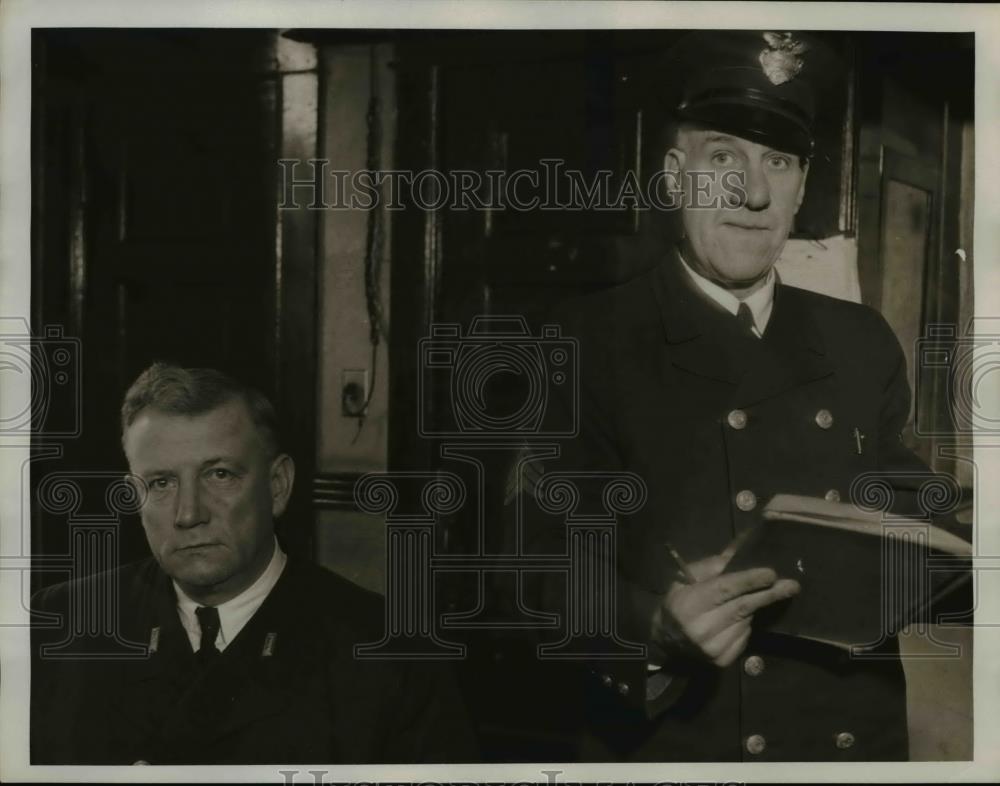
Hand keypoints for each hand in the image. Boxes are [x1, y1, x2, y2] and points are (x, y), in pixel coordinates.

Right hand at [651, 540, 799, 667]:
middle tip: (792, 585)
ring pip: (746, 622)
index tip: (771, 573)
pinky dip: (745, 626)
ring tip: (745, 602)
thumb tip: (743, 546)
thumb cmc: (679, 601)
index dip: (749, 580)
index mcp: (689, 603)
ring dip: (752, 609)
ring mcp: (712, 648)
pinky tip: (735, 621)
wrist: (664, 639)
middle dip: (769, 594)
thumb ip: (715, 565)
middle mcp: (701, 628)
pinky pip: (744, 638)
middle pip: (742, 607)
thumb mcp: (687, 577)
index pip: (724, 589)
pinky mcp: (721, 661)